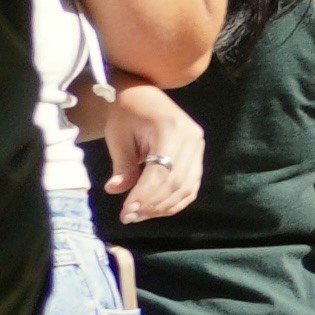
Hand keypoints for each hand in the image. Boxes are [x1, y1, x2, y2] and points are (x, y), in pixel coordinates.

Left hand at [87, 85, 202, 224]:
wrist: (142, 97)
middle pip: (176, 182)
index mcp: (171, 129)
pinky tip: (156, 209)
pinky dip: (175, 201)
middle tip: (129, 217)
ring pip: (186, 187)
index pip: (161, 171)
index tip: (126, 212)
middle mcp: (192, 138)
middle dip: (152, 204)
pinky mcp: (198, 155)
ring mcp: (198, 147)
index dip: (145, 195)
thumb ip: (121, 165)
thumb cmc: (126, 115)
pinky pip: (191, 185)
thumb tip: (115, 190)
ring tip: (140, 216)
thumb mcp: (118, 138)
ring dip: (163, 206)